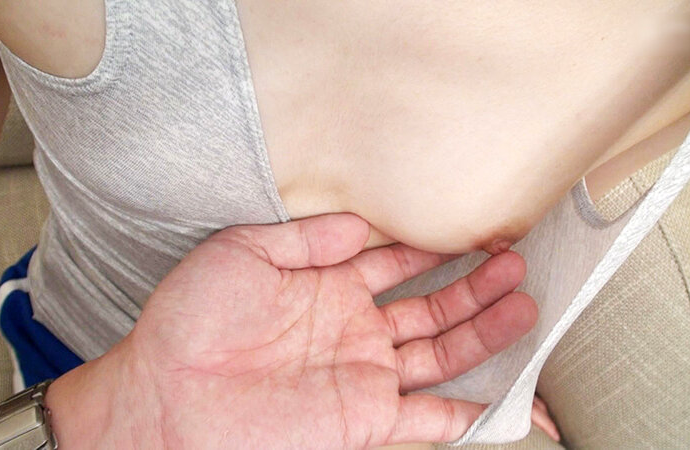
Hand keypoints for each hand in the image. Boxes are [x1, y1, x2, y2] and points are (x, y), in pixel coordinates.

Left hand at [46, 214, 538, 448]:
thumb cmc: (191, 321)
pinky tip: (506, 398)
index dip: (435, 248)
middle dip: (474, 286)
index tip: (475, 229)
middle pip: (430, 306)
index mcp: (327, 288)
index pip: (396, 263)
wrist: (165, 396)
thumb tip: (363, 224)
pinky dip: (468, 413)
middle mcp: (353, 331)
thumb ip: (307, 237)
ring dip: (483, 332)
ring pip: (441, 353)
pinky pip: (429, 418)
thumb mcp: (244, 252)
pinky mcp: (365, 419)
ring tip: (524, 305)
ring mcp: (363, 375)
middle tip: (514, 263)